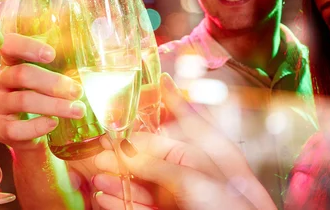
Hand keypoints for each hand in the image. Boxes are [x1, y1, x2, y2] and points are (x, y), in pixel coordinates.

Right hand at [0, 33, 85, 150]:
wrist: (31, 135)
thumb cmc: (42, 99)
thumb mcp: (48, 80)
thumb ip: (58, 66)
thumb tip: (80, 53)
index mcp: (10, 62)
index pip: (10, 45)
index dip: (27, 47)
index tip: (52, 55)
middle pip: (21, 74)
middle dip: (52, 82)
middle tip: (77, 91)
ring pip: (22, 100)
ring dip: (53, 105)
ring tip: (77, 110)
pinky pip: (15, 128)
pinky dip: (37, 126)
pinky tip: (53, 123)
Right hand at [92, 73, 275, 209]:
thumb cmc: (231, 209)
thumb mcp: (192, 178)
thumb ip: (157, 163)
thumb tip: (127, 149)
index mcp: (202, 154)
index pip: (160, 136)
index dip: (135, 131)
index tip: (111, 128)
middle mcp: (188, 173)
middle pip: (147, 160)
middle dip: (121, 156)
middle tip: (98, 150)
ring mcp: (178, 197)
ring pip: (140, 184)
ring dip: (117, 179)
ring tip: (97, 175)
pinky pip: (140, 206)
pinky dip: (121, 202)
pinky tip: (106, 197)